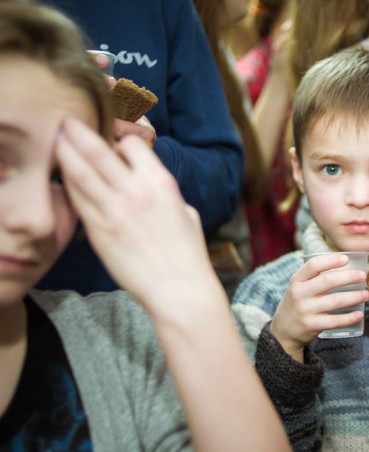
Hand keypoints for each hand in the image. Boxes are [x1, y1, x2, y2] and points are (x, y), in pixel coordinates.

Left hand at [55, 117, 214, 311]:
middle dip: (80, 132)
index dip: (118, 139)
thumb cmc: (187, 253)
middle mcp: (137, 191)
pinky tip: (62, 175)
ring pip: (82, 171)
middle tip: (67, 121)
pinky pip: (78, 199)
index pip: (132, 145)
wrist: (178, 287)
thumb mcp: (186, 212)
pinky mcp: (99, 231)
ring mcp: (115, 210)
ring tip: (57, 139)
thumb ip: (165, 193)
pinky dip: (68, 183)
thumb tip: (153, 186)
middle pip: (100, 150)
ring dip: (66, 151)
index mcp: (162, 182)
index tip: (109, 139)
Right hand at [269, 254, 368, 360]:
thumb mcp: (298, 287)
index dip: (331, 260)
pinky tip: (359, 314)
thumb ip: (314, 277)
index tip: (346, 259)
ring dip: (354, 297)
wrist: (283, 330)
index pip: (313, 265)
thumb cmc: (297, 303)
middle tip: (363, 276)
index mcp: (296, 280)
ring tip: (365, 294)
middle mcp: (299, 294)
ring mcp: (305, 310)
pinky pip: (335, 321)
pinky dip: (349, 317)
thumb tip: (345, 265)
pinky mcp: (311, 325)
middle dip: (349, 277)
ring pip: (335, 301)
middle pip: (328, 281)